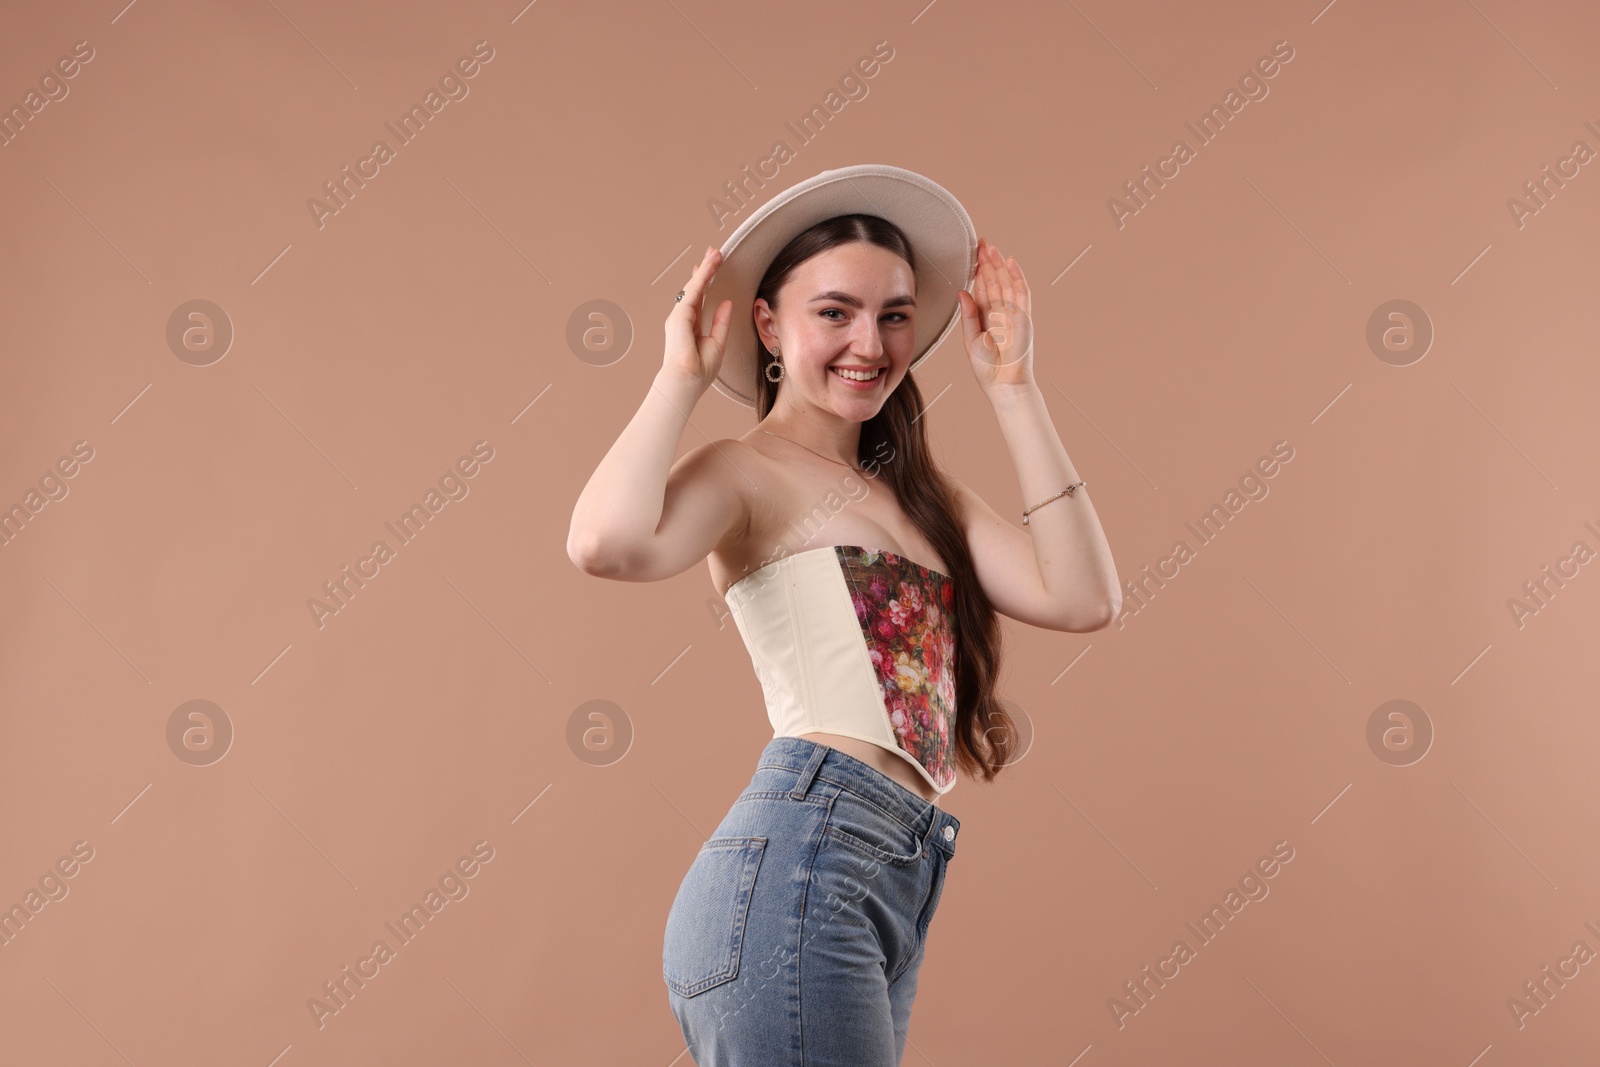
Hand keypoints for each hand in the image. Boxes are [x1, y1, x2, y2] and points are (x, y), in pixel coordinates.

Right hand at [662, 246, 732, 392]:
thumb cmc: (699, 370)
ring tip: (715, 252)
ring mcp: (679, 316)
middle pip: (695, 289)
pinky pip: (694, 291)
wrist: (686, 381)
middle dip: (704, 270)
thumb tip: (727, 302)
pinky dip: (703, 276)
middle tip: (713, 252)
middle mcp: (682, 319)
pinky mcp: (680, 315)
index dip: (704, 282)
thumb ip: (721, 322)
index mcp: (691, 327)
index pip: (698, 299)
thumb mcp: (717, 342)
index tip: (709, 268)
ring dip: (706, 268)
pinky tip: (710, 265)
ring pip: (694, 286)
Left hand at [956, 237, 1034, 392]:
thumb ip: (968, 315)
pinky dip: (1017, 277)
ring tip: (991, 247)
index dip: (978, 272)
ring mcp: (1013, 313)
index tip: (972, 255)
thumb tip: (962, 292)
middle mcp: (1000, 312)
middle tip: (980, 242)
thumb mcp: (971, 339)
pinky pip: (1022, 292)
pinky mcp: (1024, 317)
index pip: (982, 288)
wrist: (1004, 384)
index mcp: (986, 317)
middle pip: (994, 281)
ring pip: (1006, 282)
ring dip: (999, 264)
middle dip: (988, 262)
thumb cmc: (987, 368)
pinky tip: (1010, 262)